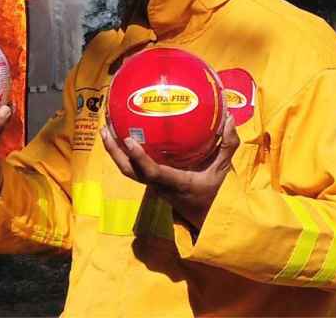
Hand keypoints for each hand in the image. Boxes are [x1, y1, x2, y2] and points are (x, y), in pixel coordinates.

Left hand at [100, 112, 239, 229]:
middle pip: (129, 171)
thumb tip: (230, 118)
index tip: (128, 140)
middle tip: (105, 128)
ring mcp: (153, 185)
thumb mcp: (225, 170)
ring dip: (114, 151)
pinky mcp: (152, 182)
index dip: (138, 158)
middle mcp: (159, 185)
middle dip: (114, 151)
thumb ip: (228, 145)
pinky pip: (133, 167)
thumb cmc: (216, 193)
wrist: (208, 217)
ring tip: (105, 128)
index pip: (152, 173)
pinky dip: (124, 153)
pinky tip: (121, 134)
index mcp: (175, 183)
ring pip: (127, 170)